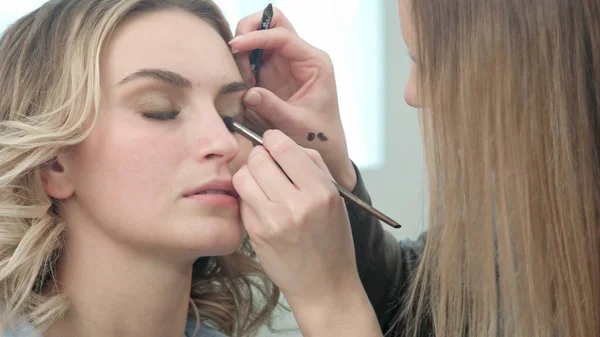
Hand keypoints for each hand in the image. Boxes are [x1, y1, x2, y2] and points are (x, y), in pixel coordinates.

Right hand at [231, 8, 356, 190]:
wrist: (324, 147)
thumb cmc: (317, 135)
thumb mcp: (295, 124)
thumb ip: (273, 107)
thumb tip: (248, 93)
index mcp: (314, 62)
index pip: (283, 35)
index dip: (258, 37)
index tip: (236, 46)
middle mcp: (301, 56)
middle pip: (273, 22)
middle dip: (251, 29)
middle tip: (236, 52)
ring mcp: (286, 62)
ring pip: (261, 36)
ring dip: (245, 49)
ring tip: (244, 78)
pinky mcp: (274, 72)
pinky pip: (254, 55)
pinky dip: (243, 62)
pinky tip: (244, 82)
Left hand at [232, 130, 358, 301]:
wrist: (324, 285)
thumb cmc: (332, 240)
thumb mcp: (335, 198)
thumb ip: (312, 165)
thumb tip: (281, 142)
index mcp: (321, 191)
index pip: (283, 146)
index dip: (272, 139)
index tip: (272, 143)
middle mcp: (297, 205)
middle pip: (258, 158)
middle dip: (259, 156)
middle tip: (266, 164)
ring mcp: (273, 221)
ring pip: (243, 176)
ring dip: (249, 175)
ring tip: (262, 184)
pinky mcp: (256, 234)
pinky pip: (241, 200)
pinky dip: (247, 197)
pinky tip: (261, 205)